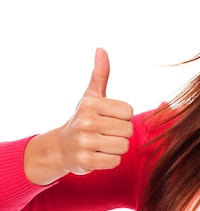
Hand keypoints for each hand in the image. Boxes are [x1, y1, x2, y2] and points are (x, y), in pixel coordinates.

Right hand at [24, 48, 133, 184]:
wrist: (60, 148)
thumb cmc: (83, 119)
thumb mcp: (90, 96)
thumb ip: (100, 74)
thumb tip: (101, 49)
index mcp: (90, 104)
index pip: (128, 112)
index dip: (122, 117)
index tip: (109, 118)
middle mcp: (86, 121)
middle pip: (128, 130)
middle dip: (120, 133)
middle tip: (105, 132)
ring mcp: (84, 142)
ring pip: (123, 146)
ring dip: (116, 147)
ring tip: (102, 143)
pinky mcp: (86, 161)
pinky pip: (115, 161)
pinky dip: (110, 160)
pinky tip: (98, 154)